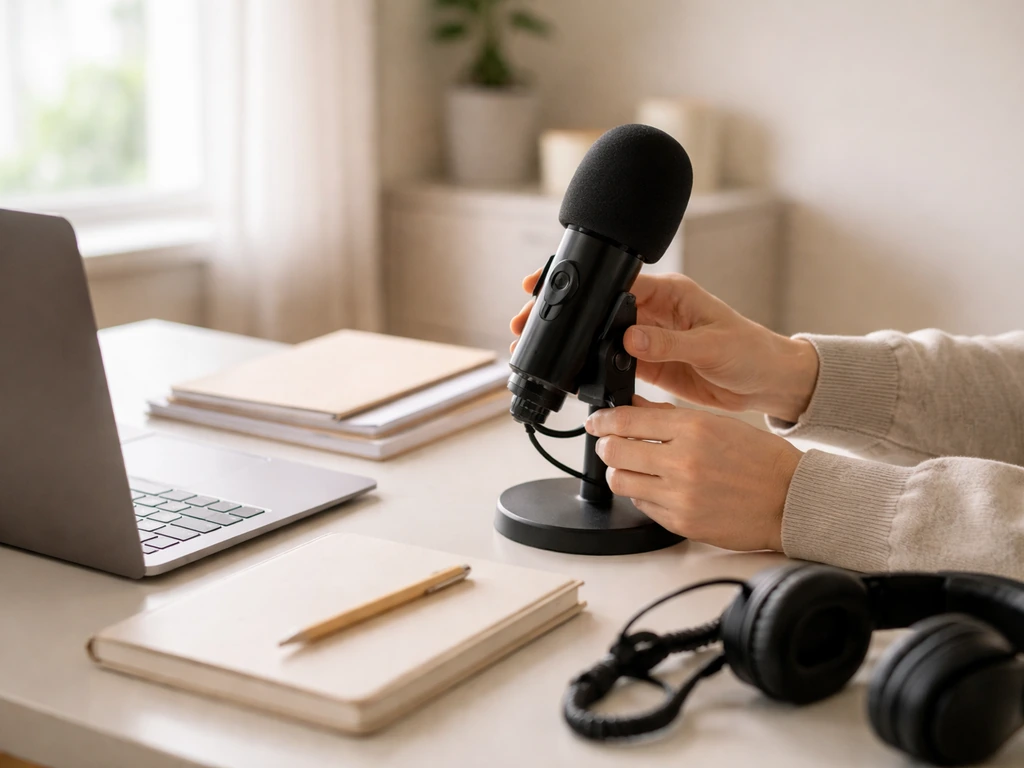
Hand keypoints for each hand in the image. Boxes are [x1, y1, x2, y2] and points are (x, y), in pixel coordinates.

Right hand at [510, 270, 818, 422]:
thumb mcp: (712, 345)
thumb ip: (669, 343)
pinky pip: (612, 362)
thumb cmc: (751, 353)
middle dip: (566, 313)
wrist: (768, 384)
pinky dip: (591, 367)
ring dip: (574, 342)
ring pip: (600, 335)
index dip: (584, 285)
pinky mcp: (649, 365)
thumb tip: (630, 339)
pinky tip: (571, 373)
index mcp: (671, 294)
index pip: (617, 283)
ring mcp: (649, 339)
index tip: (551, 284)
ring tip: (543, 349)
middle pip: (599, 308)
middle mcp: (656, 313)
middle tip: (529, 321)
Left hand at [586, 396, 802, 551]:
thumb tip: (634, 407)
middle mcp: (682, 461)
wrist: (790, 500)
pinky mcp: (679, 522)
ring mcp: (679, 495)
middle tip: (611, 444)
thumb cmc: (760, 460)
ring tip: (634, 467)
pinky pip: (641, 505)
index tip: (596, 422)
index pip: (626, 419)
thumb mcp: (718, 423)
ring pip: (620, 480)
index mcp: (693, 428)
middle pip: (613, 450)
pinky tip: (659, 488)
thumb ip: (671, 415)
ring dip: (621, 471)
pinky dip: (643, 495)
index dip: (603, 420)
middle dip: (607, 445)